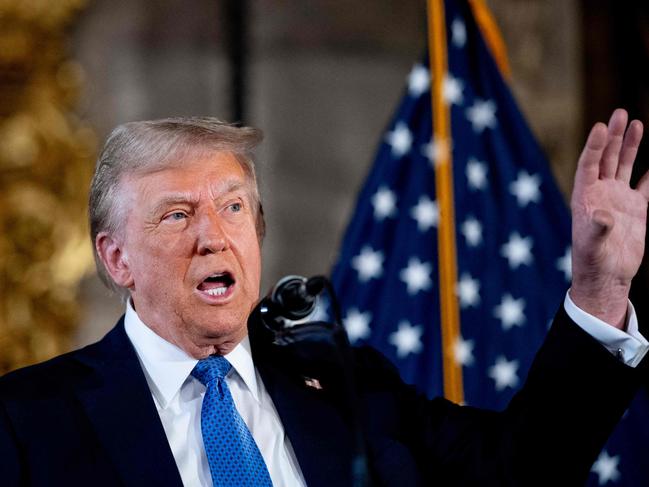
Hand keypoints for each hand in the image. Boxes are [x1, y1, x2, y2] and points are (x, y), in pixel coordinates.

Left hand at [570, 109, 647, 328]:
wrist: (607, 276)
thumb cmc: (594, 261)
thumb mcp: (593, 245)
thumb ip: (597, 229)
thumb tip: (602, 216)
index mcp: (585, 197)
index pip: (589, 165)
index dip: (594, 146)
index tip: (600, 126)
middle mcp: (601, 194)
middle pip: (606, 159)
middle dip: (613, 136)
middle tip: (620, 113)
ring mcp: (618, 200)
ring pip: (624, 166)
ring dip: (629, 146)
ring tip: (636, 124)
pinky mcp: (635, 210)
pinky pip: (644, 185)